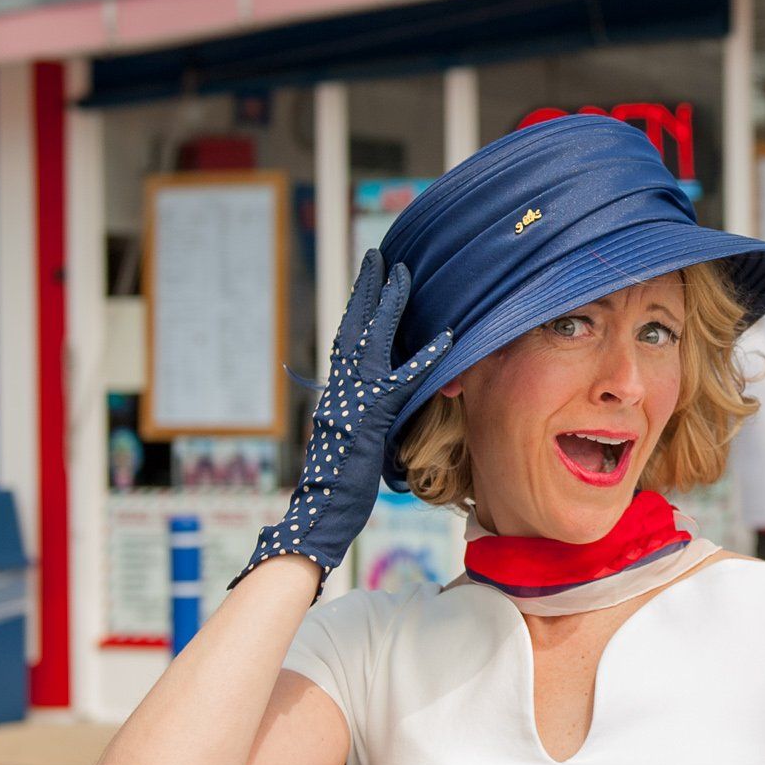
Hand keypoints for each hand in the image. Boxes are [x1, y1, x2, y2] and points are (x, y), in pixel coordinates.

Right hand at [227, 250, 451, 596]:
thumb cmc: (336, 485)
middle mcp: (340, 388)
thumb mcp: (351, 443)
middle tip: (379, 255)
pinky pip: (402, 381)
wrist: (318, 510)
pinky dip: (425, 359)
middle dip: (367, 288)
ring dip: (388, 304)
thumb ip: (362, 418)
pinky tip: (447, 339)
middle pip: (352, 326)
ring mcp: (353, 400)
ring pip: (370, 341)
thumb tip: (373, 410)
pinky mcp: (371, 418)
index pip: (347, 340)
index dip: (358, 308)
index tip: (368, 279)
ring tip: (402, 272)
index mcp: (336, 392)